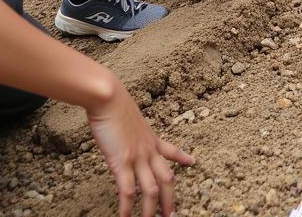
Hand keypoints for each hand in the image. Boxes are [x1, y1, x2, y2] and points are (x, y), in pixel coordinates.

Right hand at [86, 79, 193, 216]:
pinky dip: (128, 207)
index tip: (193, 162)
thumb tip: (124, 131)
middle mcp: (148, 149)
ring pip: (151, 189)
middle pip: (167, 178)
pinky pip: (128, 190)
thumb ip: (130, 129)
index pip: (171, 149)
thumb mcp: (128, 117)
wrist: (109, 97)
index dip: (182, 157)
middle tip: (172, 214)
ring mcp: (137, 157)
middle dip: (170, 199)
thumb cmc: (114, 103)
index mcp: (151, 137)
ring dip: (151, 209)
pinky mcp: (122, 162)